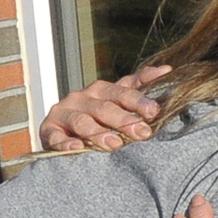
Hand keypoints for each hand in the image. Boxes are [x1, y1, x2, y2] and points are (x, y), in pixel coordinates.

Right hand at [39, 65, 171, 150]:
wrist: (61, 132)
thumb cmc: (98, 116)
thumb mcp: (118, 100)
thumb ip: (139, 86)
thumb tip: (168, 69)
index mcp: (103, 90)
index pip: (123, 92)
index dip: (139, 101)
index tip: (155, 111)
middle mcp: (83, 98)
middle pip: (105, 108)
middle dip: (125, 120)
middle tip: (142, 133)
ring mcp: (65, 113)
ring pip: (82, 121)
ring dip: (98, 132)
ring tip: (113, 144)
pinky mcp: (49, 130)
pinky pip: (56, 136)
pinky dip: (65, 143)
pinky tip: (76, 148)